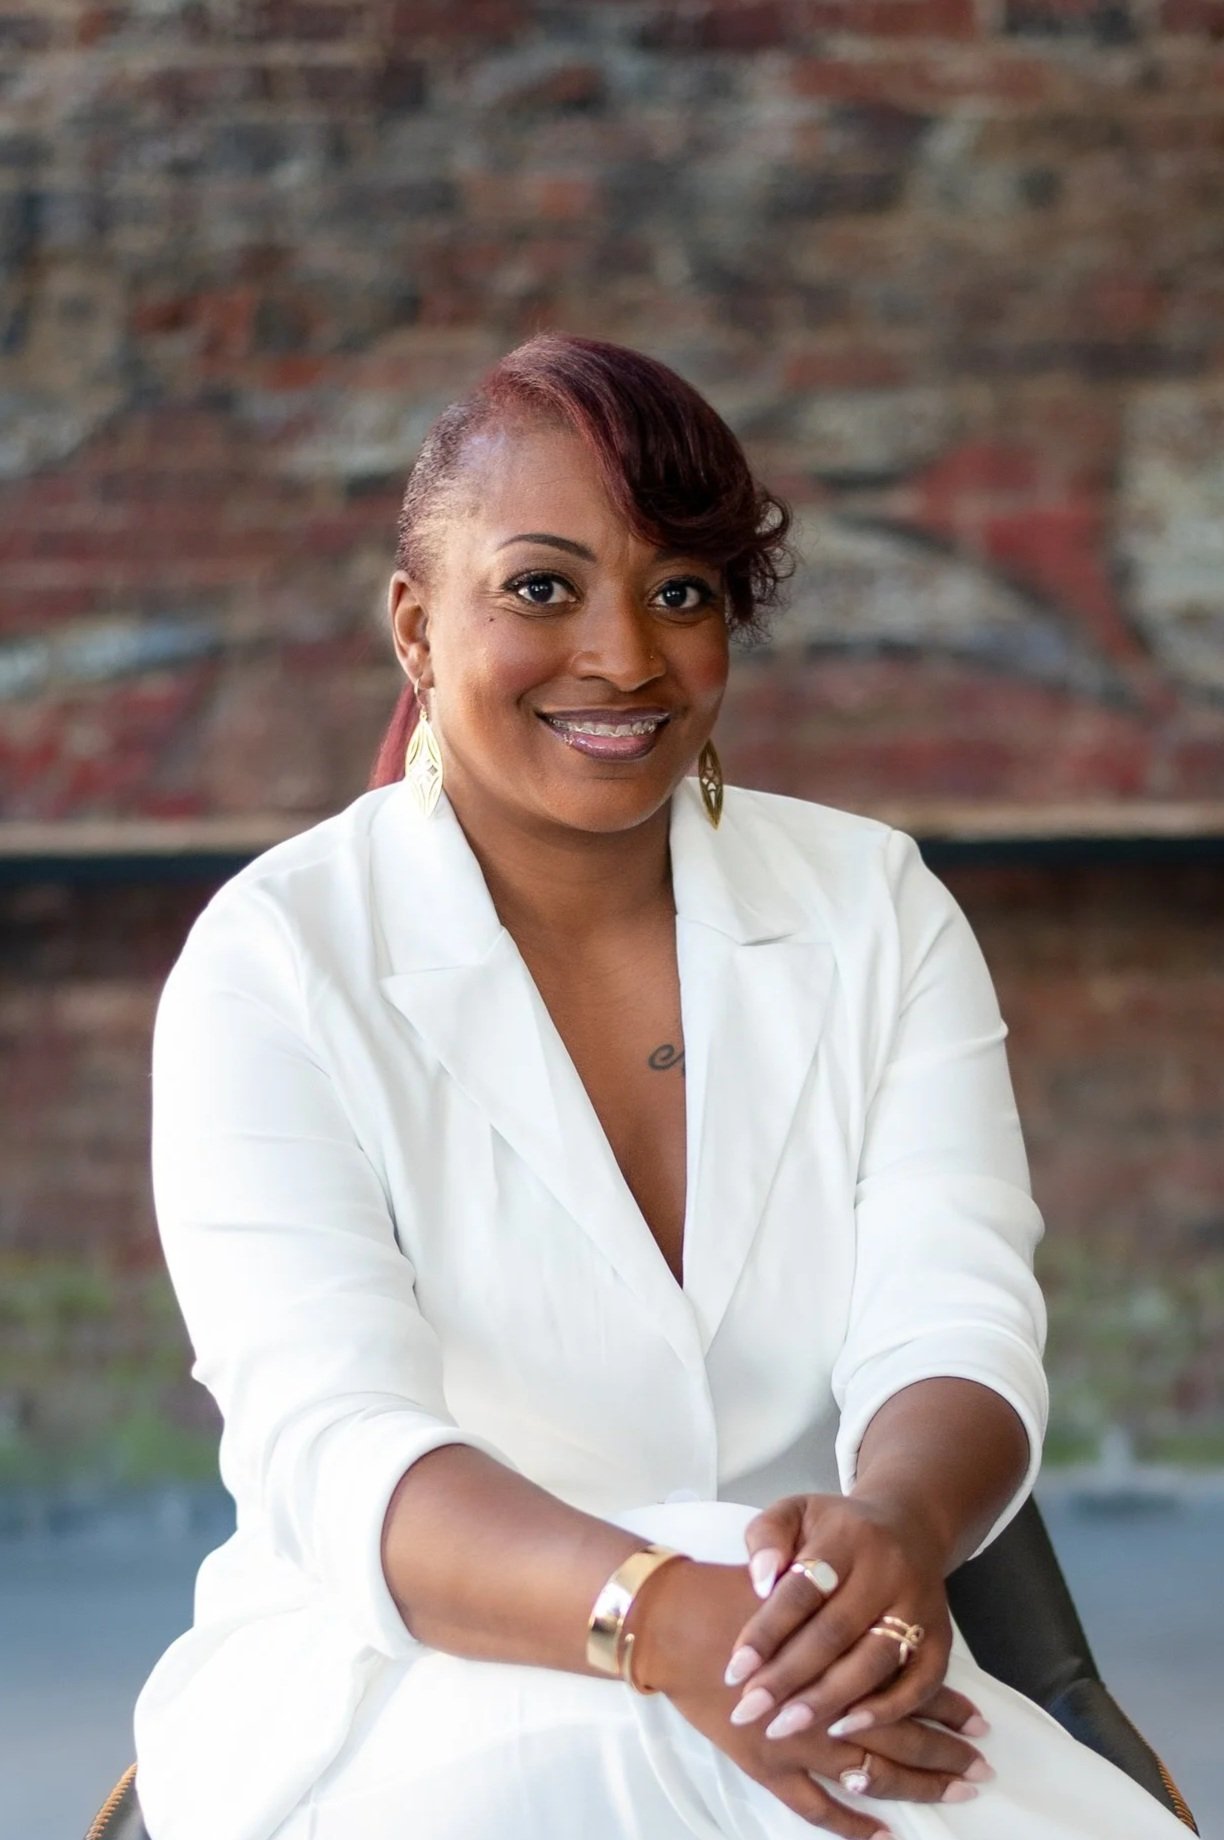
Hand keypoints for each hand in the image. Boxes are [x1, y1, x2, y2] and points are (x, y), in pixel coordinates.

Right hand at [627, 1558, 990, 1837]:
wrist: (669, 1620)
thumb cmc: (728, 1592)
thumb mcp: (788, 1569)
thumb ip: (837, 1599)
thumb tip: (886, 1625)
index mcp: (835, 1652)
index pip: (904, 1687)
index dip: (946, 1706)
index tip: (980, 1721)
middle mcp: (824, 1704)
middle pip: (898, 1737)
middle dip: (944, 1754)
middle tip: (981, 1769)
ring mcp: (796, 1742)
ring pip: (871, 1774)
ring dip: (916, 1787)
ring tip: (952, 1793)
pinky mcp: (766, 1764)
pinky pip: (818, 1808)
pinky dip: (852, 1824)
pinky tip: (882, 1831)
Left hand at [722, 1493, 958, 1748]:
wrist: (907, 1525)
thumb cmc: (833, 1527)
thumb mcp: (794, 1511)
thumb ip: (768, 1537)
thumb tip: (760, 1581)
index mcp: (846, 1536)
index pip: (803, 1589)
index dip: (767, 1631)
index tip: (734, 1671)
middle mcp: (888, 1570)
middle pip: (836, 1632)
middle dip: (788, 1677)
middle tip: (749, 1711)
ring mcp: (919, 1605)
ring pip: (874, 1662)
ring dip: (827, 1701)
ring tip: (784, 1726)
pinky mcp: (942, 1637)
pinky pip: (919, 1683)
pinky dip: (884, 1710)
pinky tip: (842, 1728)